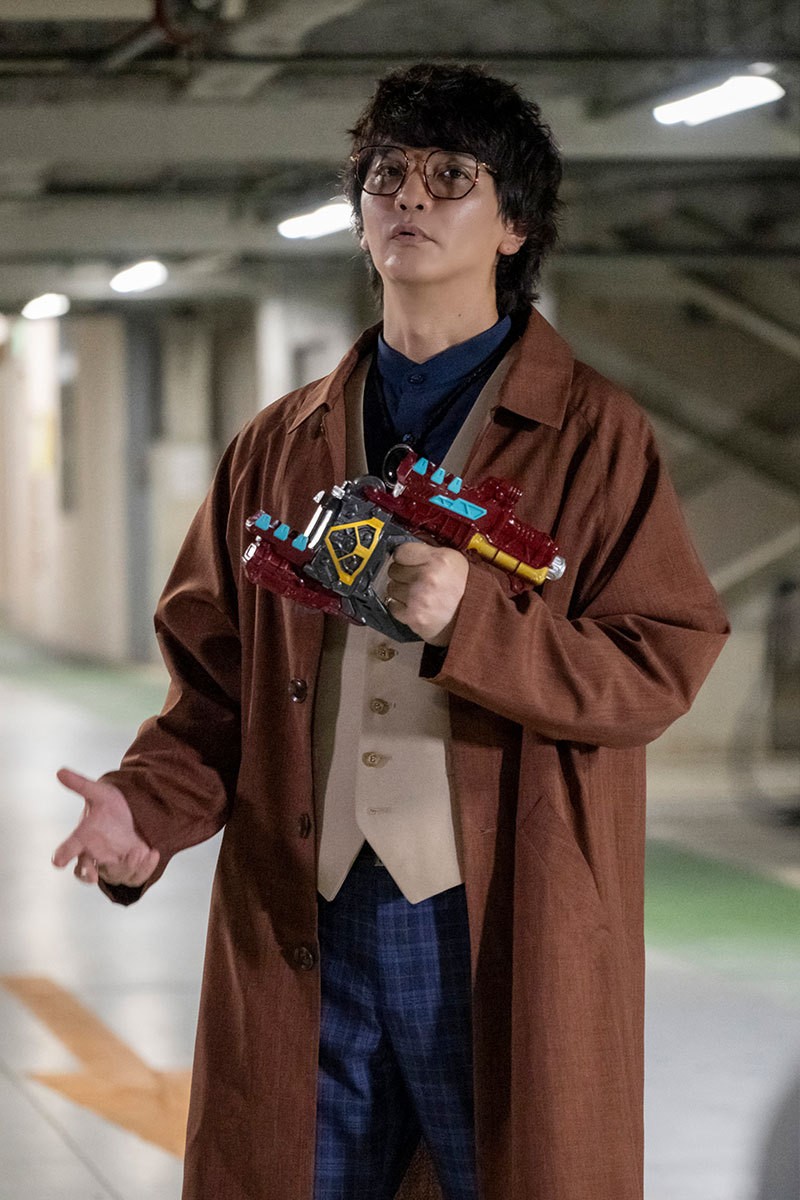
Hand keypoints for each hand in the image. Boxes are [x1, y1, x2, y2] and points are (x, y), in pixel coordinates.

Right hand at [52, 767, 159, 887]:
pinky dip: (145, 868)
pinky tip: (153, 853)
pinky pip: (136, 877)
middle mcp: (95, 854)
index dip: (63, 855)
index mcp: (84, 838)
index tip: (58, 861)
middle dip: (88, 874)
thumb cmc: (109, 807)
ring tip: (138, 850)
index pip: (69, 848)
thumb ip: (81, 785)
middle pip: (85, 871)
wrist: (133, 814)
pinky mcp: (131, 868)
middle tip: (92, 877)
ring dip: (126, 866)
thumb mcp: (99, 793)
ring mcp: (113, 864)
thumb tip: (60, 771)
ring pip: (115, 875)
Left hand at [386, 542, 467, 645]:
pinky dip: (401, 607)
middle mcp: (428, 577)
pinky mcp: (414, 617)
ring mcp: (419, 598)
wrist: (479, 618)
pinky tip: (415, 606)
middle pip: (394, 569)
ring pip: (392, 588)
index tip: (408, 561)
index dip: (405, 557)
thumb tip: (412, 544)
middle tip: (417, 579)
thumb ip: (431, 551)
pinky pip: (393, 607)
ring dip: (401, 591)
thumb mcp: (456, 561)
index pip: (402, 551)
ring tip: (418, 594)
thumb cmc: (469, 590)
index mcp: (440, 559)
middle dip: (403, 574)